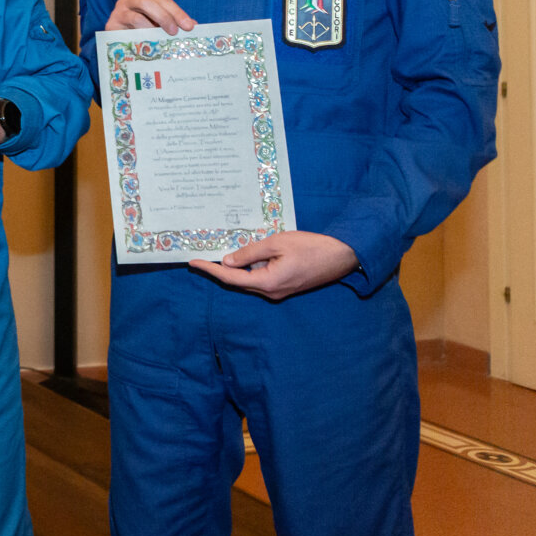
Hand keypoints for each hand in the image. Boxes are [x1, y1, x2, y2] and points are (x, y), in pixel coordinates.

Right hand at [104, 0, 195, 34]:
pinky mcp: (111, 26)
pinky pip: (127, 30)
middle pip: (147, 2)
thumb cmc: (141, 31)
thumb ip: (173, 22)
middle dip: (165, 16)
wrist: (117, 42)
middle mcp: (128, 0)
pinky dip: (140, 35)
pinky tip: (150, 41)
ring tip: (163, 37)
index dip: (177, 11)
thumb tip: (193, 25)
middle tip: (176, 31)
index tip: (189, 26)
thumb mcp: (158, 23)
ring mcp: (118, 12)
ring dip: (153, 27)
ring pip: (136, 15)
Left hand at [189, 231, 358, 299]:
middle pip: (238, 282)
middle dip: (219, 270)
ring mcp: (279, 291)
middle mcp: (271, 292)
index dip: (210, 270)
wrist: (342, 256)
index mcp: (267, 282)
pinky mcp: (286, 287)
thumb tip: (228, 261)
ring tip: (217, 255)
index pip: (231, 278)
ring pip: (249, 281)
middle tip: (200, 257)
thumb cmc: (311, 247)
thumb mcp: (277, 243)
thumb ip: (250, 253)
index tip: (193, 262)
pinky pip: (260, 279)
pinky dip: (249, 269)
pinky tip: (243, 258)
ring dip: (234, 270)